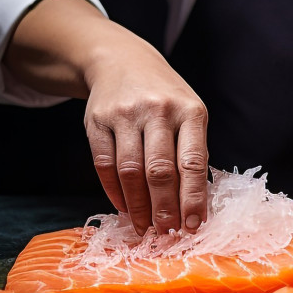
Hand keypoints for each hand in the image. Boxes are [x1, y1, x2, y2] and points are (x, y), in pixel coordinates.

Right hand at [3, 0, 210, 237]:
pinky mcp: (97, 120)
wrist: (122, 60)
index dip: (192, 197)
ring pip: (130, 171)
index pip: (192, 162)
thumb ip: (193, 151)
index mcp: (190, 111)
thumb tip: (195, 203)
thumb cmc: (166, 96)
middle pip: (159, 171)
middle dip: (164, 208)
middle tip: (166, 233)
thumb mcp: (189, 113)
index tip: (193, 225)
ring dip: (138, 206)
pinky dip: (114, 192)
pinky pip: (105, 164)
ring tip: (145, 227)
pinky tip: (125, 208)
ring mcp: (125, 114)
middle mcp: (158, 110)